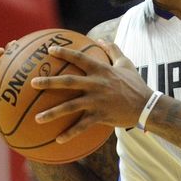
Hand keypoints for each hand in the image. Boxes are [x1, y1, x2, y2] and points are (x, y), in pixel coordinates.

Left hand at [31, 40, 152, 141]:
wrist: (147, 106)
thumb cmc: (136, 84)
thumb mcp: (126, 63)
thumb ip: (113, 50)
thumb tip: (100, 40)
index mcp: (101, 71)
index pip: (79, 58)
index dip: (64, 53)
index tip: (49, 50)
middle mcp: (96, 85)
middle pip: (68, 82)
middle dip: (49, 82)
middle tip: (33, 83)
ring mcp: (97, 102)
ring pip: (71, 107)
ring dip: (53, 112)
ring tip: (37, 118)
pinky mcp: (101, 116)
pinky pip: (82, 126)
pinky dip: (70, 133)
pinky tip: (58, 140)